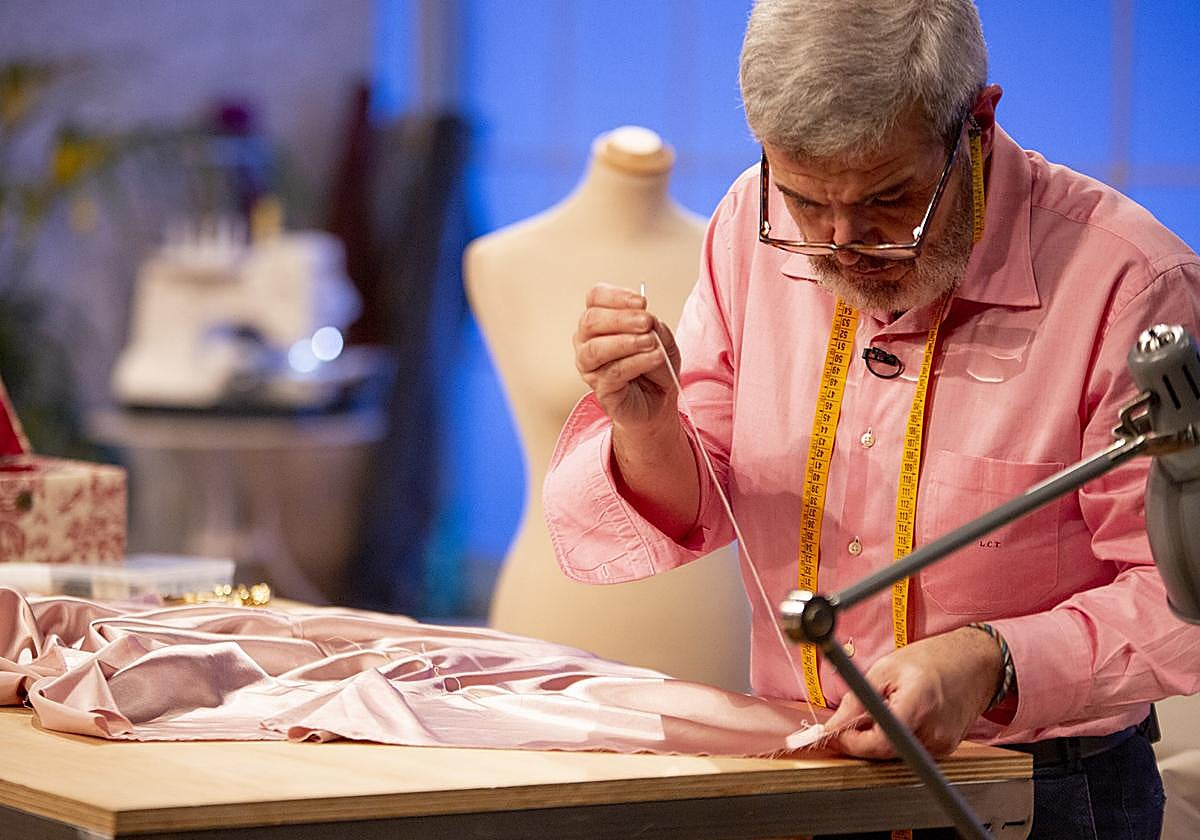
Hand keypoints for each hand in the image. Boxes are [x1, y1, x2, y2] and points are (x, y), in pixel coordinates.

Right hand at [574, 282, 680, 433]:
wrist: (658, 401)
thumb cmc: (654, 366)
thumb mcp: (663, 339)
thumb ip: (655, 328)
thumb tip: (648, 321)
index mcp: (599, 321)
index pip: (595, 298)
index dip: (617, 296)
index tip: (642, 302)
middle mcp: (586, 341)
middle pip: (591, 320)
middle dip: (622, 319)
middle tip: (646, 322)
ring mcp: (589, 366)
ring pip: (596, 348)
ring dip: (626, 342)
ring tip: (650, 342)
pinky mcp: (600, 389)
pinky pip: (613, 372)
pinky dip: (637, 362)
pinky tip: (654, 357)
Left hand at [824, 626, 1002, 757]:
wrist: (974, 664)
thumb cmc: (933, 660)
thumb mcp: (885, 668)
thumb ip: (857, 700)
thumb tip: (833, 726)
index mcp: (918, 705)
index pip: (879, 741)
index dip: (851, 742)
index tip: (833, 734)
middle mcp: (934, 732)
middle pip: (884, 751)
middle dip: (859, 740)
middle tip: (846, 722)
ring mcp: (942, 745)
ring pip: (895, 752)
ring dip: (878, 737)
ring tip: (884, 708)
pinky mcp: (944, 750)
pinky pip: (909, 750)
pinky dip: (897, 737)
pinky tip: (901, 715)